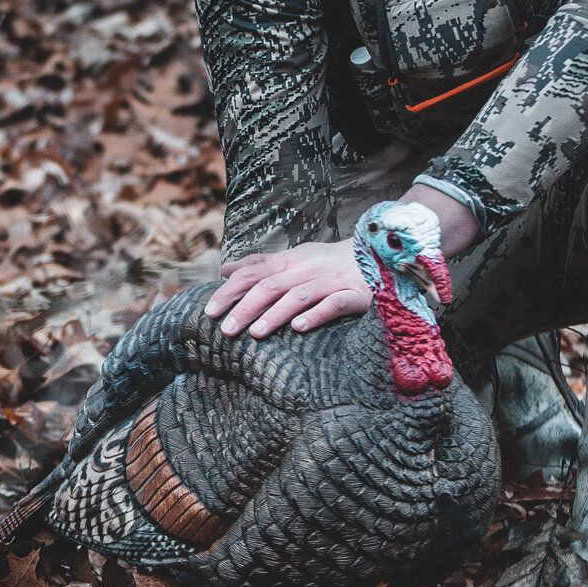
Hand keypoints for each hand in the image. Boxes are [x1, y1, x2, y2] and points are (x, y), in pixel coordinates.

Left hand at [206, 239, 368, 337]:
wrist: (378, 254)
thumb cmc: (329, 261)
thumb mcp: (294, 257)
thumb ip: (260, 264)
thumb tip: (226, 271)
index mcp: (290, 261)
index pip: (253, 273)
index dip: (230, 291)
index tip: (209, 311)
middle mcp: (307, 269)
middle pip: (270, 286)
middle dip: (245, 307)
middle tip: (226, 330)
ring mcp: (331, 281)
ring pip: (298, 296)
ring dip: (275, 314)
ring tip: (255, 333)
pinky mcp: (355, 295)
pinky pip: (334, 304)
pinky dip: (316, 314)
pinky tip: (300, 328)